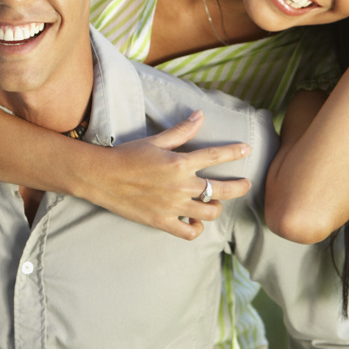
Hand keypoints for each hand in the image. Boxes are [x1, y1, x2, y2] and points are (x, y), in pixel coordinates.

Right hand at [85, 110, 252, 240]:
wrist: (101, 177)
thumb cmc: (127, 156)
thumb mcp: (155, 140)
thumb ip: (181, 131)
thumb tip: (200, 115)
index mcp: (179, 163)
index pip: (215, 156)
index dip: (234, 152)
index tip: (247, 150)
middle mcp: (180, 186)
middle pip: (221, 190)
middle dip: (239, 187)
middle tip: (245, 184)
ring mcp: (172, 207)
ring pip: (209, 213)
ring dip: (217, 207)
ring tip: (215, 202)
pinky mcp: (161, 222)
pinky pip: (189, 233)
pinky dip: (196, 229)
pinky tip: (195, 221)